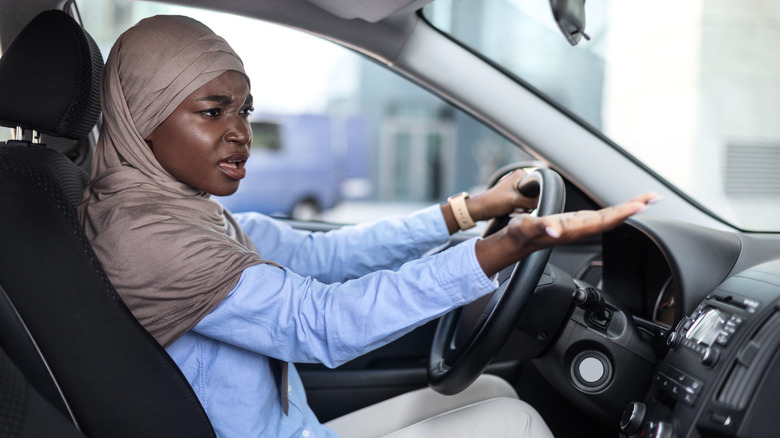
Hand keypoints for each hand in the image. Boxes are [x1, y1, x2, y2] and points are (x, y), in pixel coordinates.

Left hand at [441, 169, 539, 233]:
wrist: (480, 210)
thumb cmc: (494, 203)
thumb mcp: (515, 201)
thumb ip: (531, 201)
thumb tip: (545, 202)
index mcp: (520, 174)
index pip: (537, 185)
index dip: (535, 196)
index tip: (527, 203)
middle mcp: (519, 179)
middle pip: (534, 194)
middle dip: (528, 204)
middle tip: (518, 207)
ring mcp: (516, 188)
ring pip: (529, 201)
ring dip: (524, 208)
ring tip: (514, 210)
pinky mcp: (513, 196)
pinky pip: (524, 204)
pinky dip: (520, 210)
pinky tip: (512, 212)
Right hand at [475, 192, 660, 276]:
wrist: (516, 242)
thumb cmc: (520, 235)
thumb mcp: (526, 228)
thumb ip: (539, 227)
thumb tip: (553, 228)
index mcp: (573, 229)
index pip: (603, 221)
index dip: (622, 213)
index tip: (639, 205)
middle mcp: (580, 229)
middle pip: (613, 219)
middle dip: (634, 208)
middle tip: (655, 196)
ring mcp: (581, 226)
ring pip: (611, 217)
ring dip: (629, 208)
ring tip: (647, 199)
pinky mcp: (578, 223)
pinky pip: (603, 216)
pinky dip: (618, 209)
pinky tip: (627, 206)